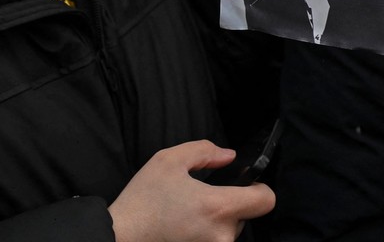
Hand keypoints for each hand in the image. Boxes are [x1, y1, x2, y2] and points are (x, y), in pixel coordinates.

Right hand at [109, 141, 273, 241]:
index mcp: (217, 208)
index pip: (265, 201)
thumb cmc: (142, 202)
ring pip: (228, 233)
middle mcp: (220, 236)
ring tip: (188, 216)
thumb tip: (229, 156)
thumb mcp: (168, 161)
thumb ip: (205, 151)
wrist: (118, 239)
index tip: (246, 185)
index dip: (259, 189)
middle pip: (245, 217)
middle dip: (229, 206)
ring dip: (215, 224)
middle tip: (200, 201)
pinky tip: (184, 229)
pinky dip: (204, 236)